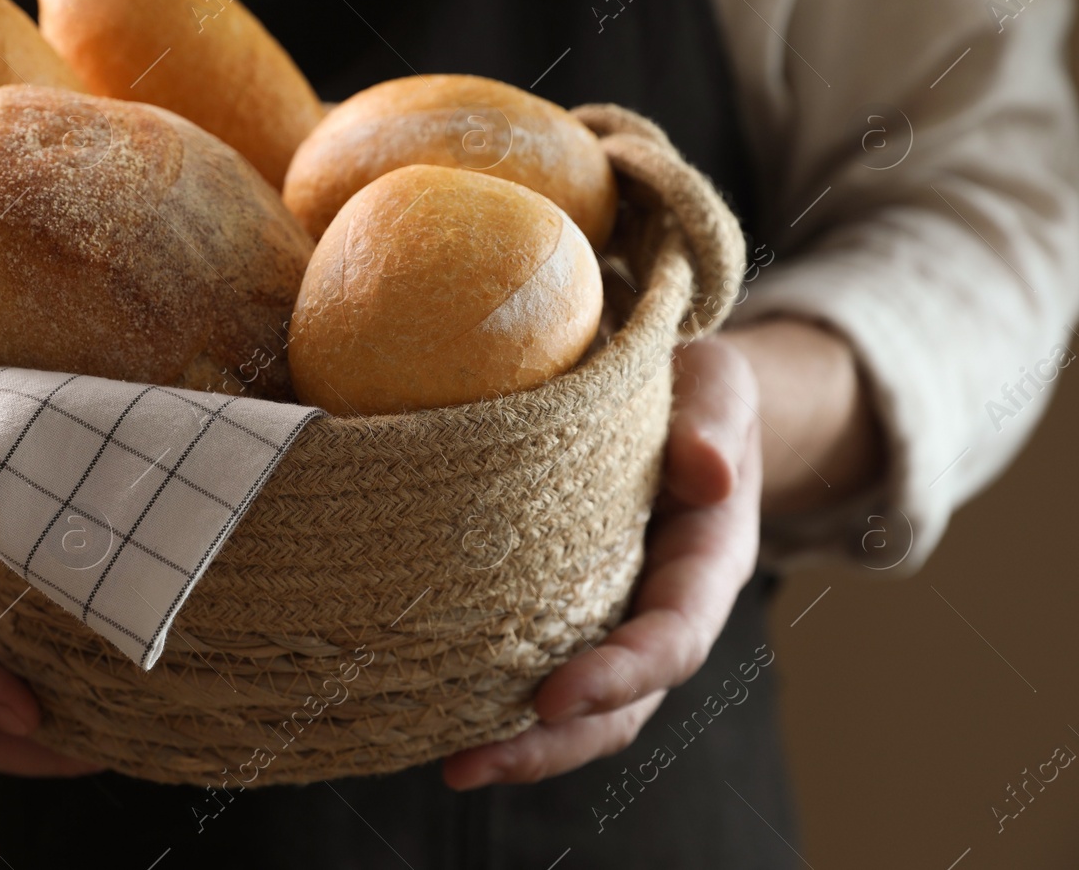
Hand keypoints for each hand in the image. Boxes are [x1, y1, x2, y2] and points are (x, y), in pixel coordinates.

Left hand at [443, 337, 761, 788]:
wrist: (687, 404)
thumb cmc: (700, 396)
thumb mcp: (719, 391)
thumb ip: (716, 426)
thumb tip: (709, 476)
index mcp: (708, 565)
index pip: (672, 639)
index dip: (619, 675)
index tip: (554, 695)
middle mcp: (664, 610)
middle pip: (623, 707)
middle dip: (553, 744)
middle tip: (470, 764)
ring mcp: (618, 620)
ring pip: (582, 711)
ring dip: (521, 747)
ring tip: (451, 766)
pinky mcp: (570, 613)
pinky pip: (542, 670)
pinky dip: (499, 704)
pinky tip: (437, 714)